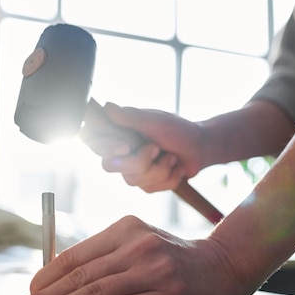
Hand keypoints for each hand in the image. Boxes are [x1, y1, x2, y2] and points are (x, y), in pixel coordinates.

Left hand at [4, 216, 249, 294]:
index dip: (45, 278)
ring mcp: (153, 267)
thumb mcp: (141, 246)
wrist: (226, 265)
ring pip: (95, 291)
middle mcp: (137, 243)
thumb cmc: (177, 260)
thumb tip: (59, 281)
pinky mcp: (167, 292)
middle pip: (80, 275)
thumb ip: (107, 258)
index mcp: (126, 228)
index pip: (75, 255)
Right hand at [80, 103, 204, 192]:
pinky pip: (151, 188)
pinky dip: (169, 177)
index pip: (93, 141)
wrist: (201, 148)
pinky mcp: (146, 185)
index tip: (126, 146)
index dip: (104, 146)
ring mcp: (133, 171)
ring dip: (160, 168)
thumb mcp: (155, 121)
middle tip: (156, 148)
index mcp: (119, 134)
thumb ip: (131, 117)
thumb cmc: (178, 130)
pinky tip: (175, 167)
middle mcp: (121, 154)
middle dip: (139, 160)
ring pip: (134, 179)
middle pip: (109, 166)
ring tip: (171, 157)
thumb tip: (108, 107)